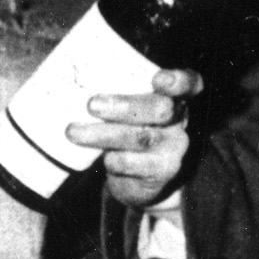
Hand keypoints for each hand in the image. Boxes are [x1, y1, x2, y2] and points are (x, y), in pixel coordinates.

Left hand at [75, 66, 197, 208]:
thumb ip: (116, 92)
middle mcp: (179, 120)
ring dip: (103, 134)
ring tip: (73, 131)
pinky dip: (115, 160)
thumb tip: (69, 79)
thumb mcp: (129, 109)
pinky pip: (136, 164)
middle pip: (161, 108)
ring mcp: (173, 148)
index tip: (158, 79)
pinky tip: (103, 158)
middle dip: (124, 105)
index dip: (178, 80)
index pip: (189, 83)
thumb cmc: (128, 130)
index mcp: (173, 96)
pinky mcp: (161, 172)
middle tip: (91, 104)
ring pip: (141, 138)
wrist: (137, 179)